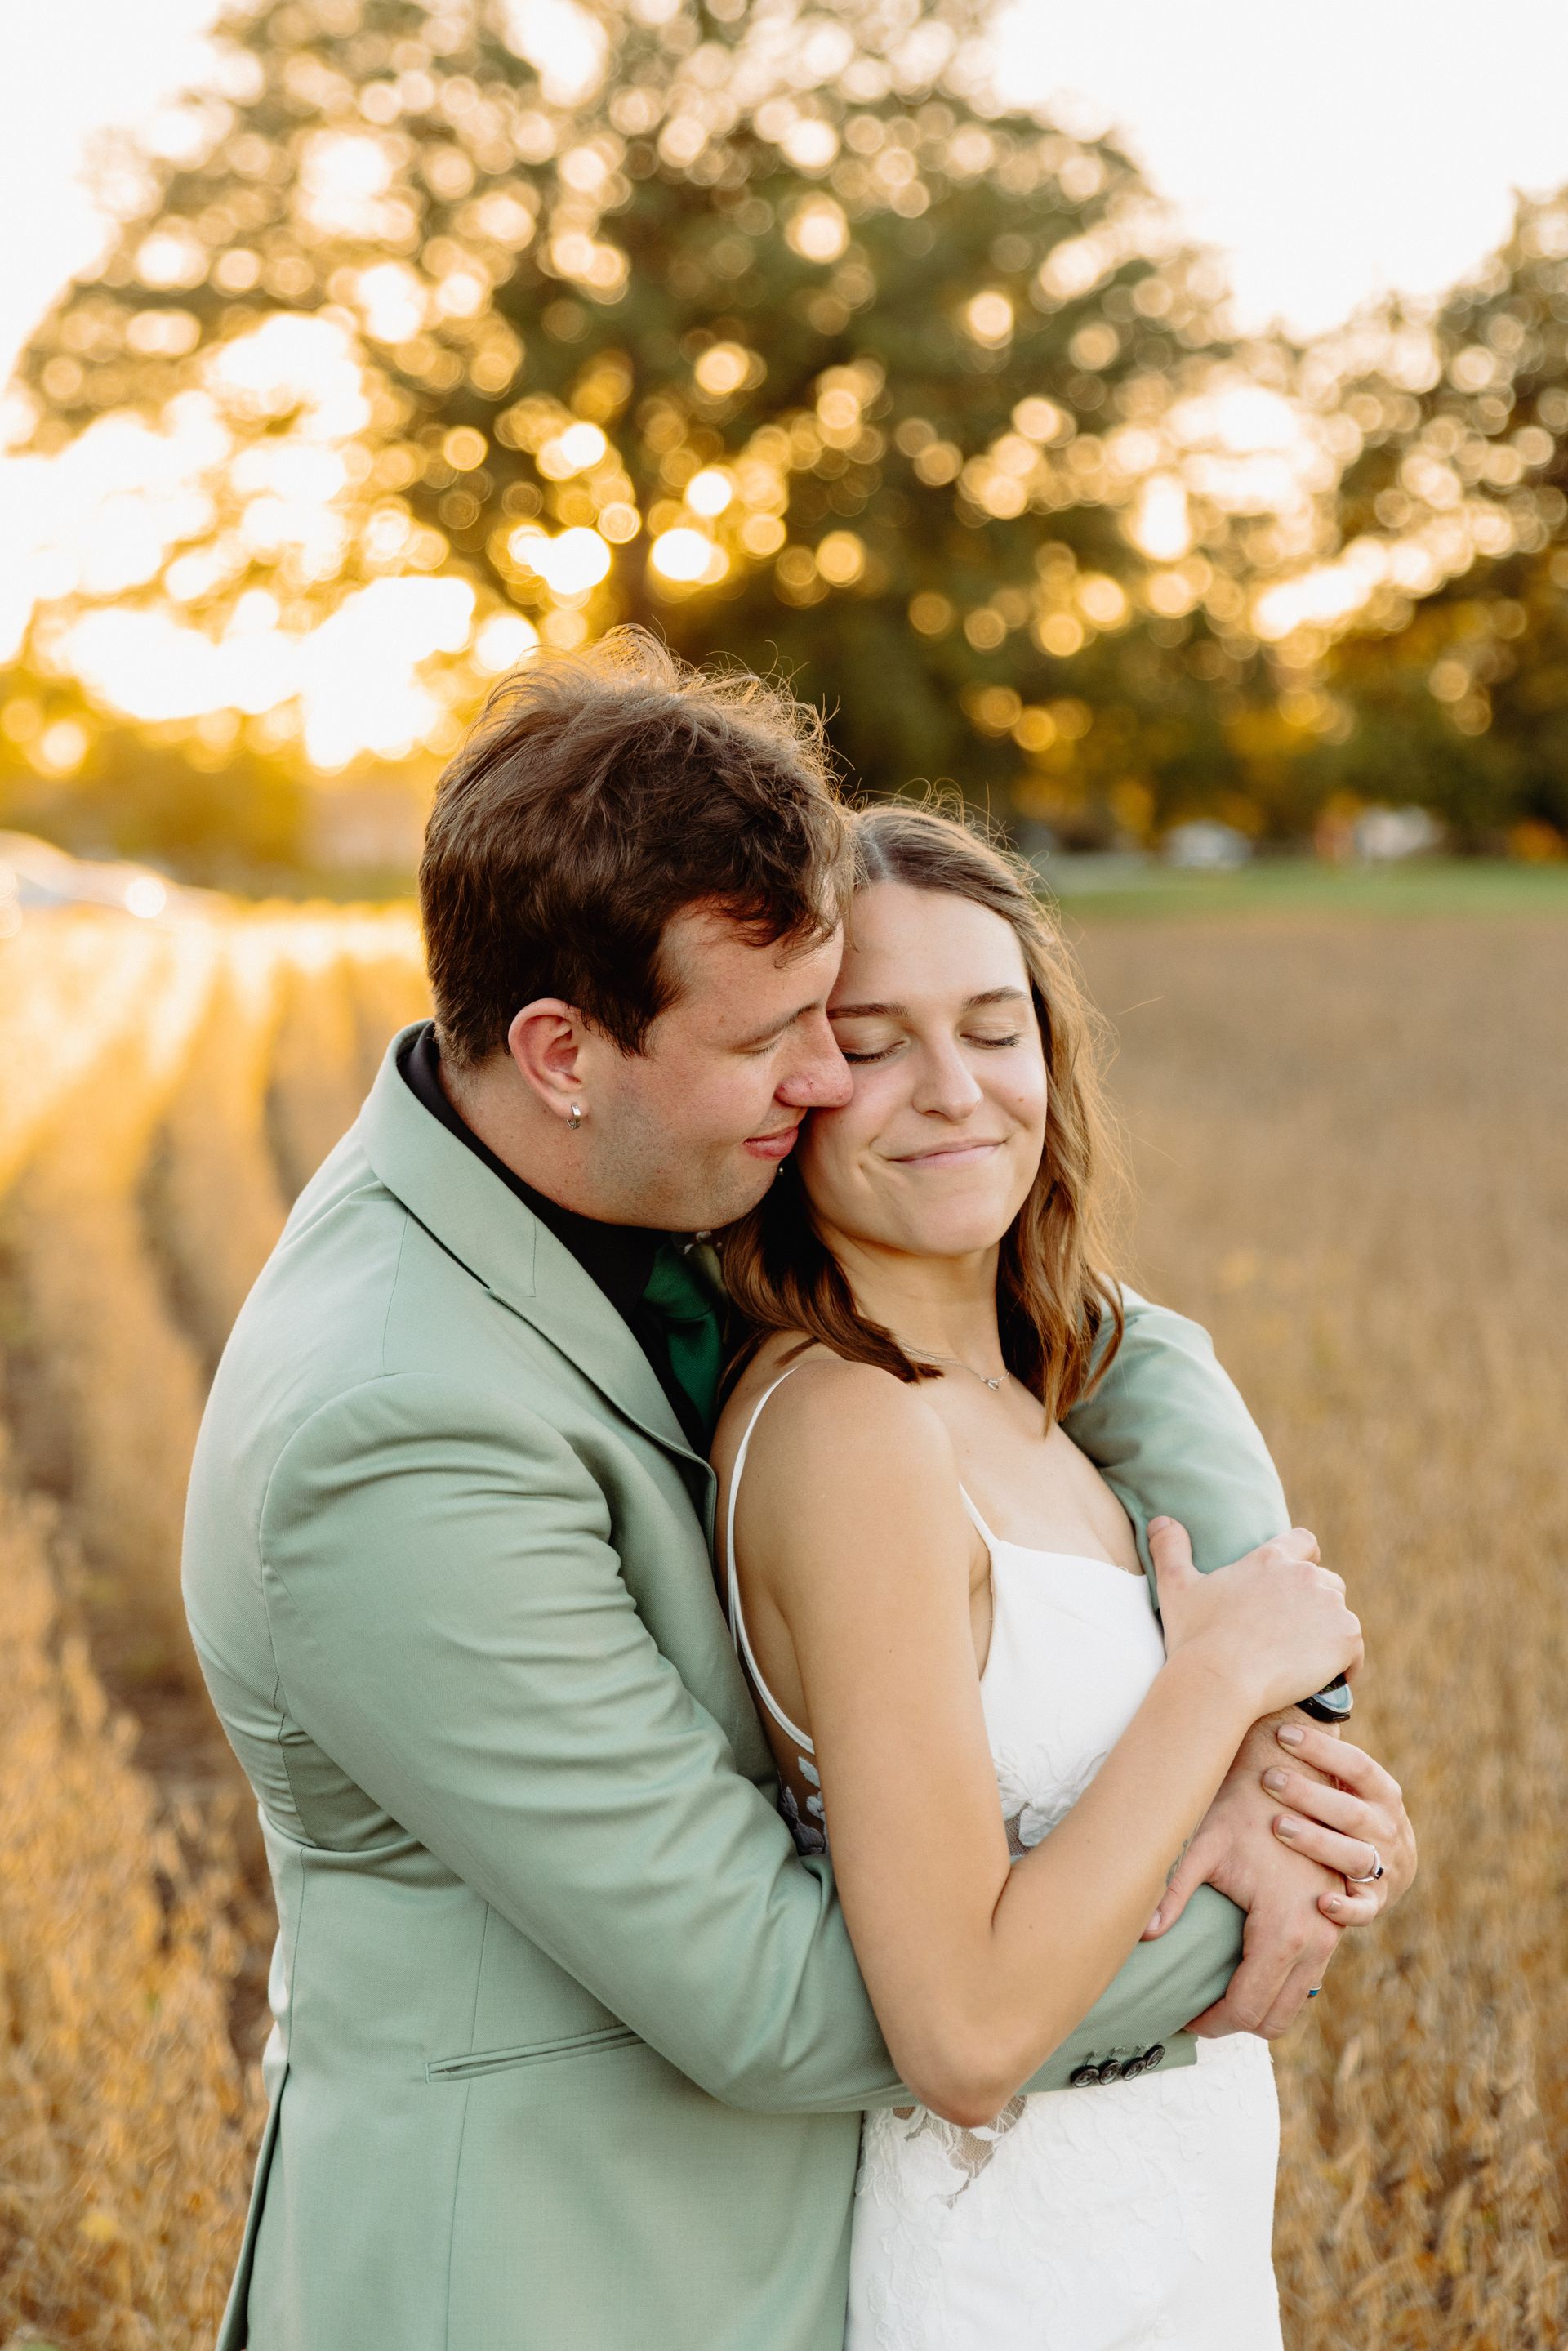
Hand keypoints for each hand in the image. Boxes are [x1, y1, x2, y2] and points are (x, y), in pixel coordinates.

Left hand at [1143, 1712, 1348, 2038]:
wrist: (1292, 1772)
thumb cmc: (1241, 1805)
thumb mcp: (1200, 1846)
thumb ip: (1169, 1893)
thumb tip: (1140, 1935)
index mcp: (1284, 1931)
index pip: (1245, 2009)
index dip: (1209, 2023)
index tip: (1181, 2016)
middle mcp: (1317, 1941)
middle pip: (1274, 2019)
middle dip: (1232, 2022)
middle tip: (1194, 2009)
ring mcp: (1331, 1934)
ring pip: (1294, 2003)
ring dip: (1257, 2006)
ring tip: (1214, 1993)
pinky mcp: (1334, 1923)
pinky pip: (1308, 1977)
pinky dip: (1277, 1985)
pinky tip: (1243, 1968)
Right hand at [1149, 1517, 1363, 1720]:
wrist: (1220, 1681)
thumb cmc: (1196, 1636)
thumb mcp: (1175, 1587)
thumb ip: (1170, 1548)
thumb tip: (1160, 1520)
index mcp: (1269, 1559)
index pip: (1303, 1542)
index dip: (1305, 1559)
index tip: (1296, 1584)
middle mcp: (1304, 1575)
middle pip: (1327, 1583)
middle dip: (1316, 1605)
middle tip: (1293, 1635)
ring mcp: (1328, 1605)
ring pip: (1340, 1617)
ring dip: (1327, 1635)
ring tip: (1305, 1662)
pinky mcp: (1345, 1637)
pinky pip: (1354, 1652)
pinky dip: (1343, 1666)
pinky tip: (1321, 1681)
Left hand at [1260, 1720, 1416, 1923]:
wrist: (1391, 1868)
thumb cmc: (1349, 1810)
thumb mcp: (1349, 1782)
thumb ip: (1323, 1754)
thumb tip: (1276, 1696)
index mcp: (1383, 1792)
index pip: (1357, 1765)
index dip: (1322, 1748)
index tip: (1281, 1732)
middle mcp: (1388, 1827)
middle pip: (1350, 1809)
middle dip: (1309, 1793)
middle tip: (1267, 1778)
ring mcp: (1385, 1866)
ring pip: (1354, 1855)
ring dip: (1317, 1841)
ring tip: (1279, 1827)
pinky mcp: (1375, 1903)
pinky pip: (1364, 1909)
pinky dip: (1346, 1908)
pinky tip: (1321, 1901)